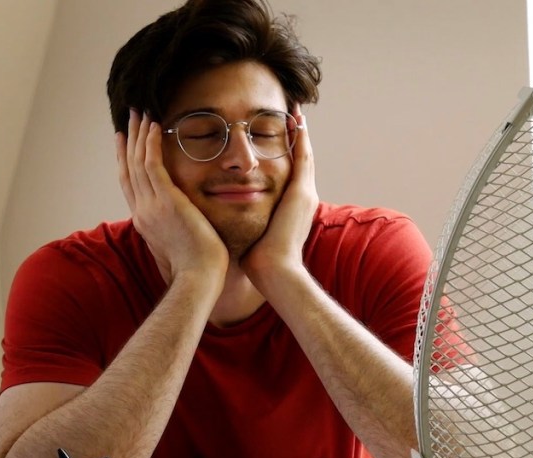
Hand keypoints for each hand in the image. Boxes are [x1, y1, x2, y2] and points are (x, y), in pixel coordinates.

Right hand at [116, 109, 227, 286]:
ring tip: (141, 112)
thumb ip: (176, 229)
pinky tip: (154, 126)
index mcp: (145, 221)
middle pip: (129, 168)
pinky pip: (153, 165)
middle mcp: (142, 210)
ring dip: (139, 134)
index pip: (130, 184)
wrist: (199, 278)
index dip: (125, 160)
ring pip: (139, 161)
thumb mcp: (178, 245)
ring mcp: (151, 205)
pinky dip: (151, 144)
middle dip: (129, 140)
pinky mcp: (166, 201)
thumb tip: (182, 223)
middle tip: (128, 118)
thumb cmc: (197, 268)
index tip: (124, 141)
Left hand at [241, 109, 318, 279]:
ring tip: (296, 112)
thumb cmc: (259, 258)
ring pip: (305, 154)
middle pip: (302, 160)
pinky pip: (303, 157)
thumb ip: (246, 221)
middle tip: (294, 116)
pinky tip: (297, 120)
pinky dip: (302, 139)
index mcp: (292, 206)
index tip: (281, 137)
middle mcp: (303, 196)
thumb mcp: (253, 232)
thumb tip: (227, 217)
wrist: (274, 270)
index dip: (287, 155)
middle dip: (298, 139)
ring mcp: (305, 193)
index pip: (290, 174)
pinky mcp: (301, 192)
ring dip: (301, 133)